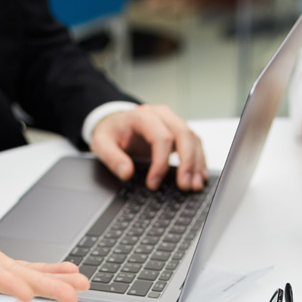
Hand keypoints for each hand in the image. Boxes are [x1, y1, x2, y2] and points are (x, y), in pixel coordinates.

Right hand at [0, 174, 89, 301]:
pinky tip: (69, 273)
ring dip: (52, 283)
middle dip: (42, 288)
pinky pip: (24, 269)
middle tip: (70, 295)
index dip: (3, 281)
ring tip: (79, 285)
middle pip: (10, 279)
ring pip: (22, 278)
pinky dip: (48, 271)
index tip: (26, 293)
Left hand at [91, 105, 207, 191]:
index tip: (153, 184)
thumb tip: (126, 173)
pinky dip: (199, 161)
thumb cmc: (111, 132)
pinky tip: (199, 177)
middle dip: (187, 162)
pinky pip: (195, 144)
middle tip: (184, 186)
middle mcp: (162, 115)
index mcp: (142, 116)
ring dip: (196, 163)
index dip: (161, 163)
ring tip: (195, 186)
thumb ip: (112, 158)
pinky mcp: (179, 132)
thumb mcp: (101, 143)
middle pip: (184, 134)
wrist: (115, 122)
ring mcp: (172, 122)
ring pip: (193, 139)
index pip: (161, 137)